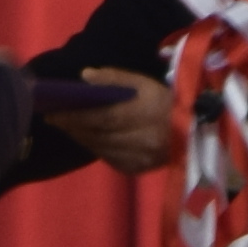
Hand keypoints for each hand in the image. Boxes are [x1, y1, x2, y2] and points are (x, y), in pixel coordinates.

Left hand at [58, 69, 178, 170]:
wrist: (194, 130)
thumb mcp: (144, 82)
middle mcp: (141, 141)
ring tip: (67, 126)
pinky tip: (89, 138)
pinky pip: (109, 159)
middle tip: (54, 117)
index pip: (102, 118)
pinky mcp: (137, 170)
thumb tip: (84, 76)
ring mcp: (139, 159)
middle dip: (73, 127)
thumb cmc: (166, 101)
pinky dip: (97, 147)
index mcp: (145, 115)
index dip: (76, 116)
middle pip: (98, 136)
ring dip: (82, 137)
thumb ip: (114, 78)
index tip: (53, 112)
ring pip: (100, 149)